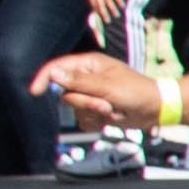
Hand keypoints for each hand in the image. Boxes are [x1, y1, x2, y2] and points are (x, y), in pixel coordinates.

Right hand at [29, 50, 159, 124]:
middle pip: (66, 94)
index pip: (57, 68)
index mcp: (89, 64)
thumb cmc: (135, 92)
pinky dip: (96, 123)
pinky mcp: (95, 111)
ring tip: (113, 111)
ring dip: (93, 114)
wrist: (155, 109)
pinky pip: (83, 121)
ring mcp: (90, 95)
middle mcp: (86, 78)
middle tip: (106, 106)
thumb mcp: (107, 86)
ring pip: (74, 110)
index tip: (34, 92)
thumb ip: (79, 81)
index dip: (44, 79)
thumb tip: (54, 74)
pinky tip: (111, 118)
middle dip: (85, 103)